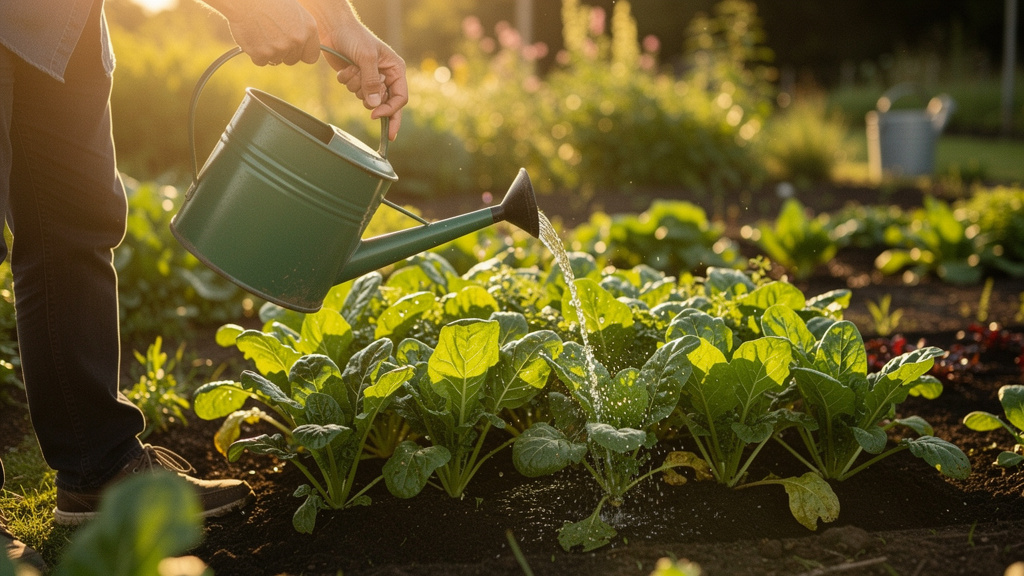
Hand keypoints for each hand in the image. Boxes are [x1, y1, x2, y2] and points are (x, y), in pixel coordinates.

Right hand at [203, 0, 320, 65]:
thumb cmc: (269, 0)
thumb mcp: (293, 11)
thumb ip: (300, 29)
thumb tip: (301, 45)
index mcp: (308, 29)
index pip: (311, 57)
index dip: (301, 54)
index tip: (294, 50)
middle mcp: (296, 41)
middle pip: (292, 60)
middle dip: (283, 53)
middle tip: (271, 36)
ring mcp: (279, 48)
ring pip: (275, 60)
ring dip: (268, 51)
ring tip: (260, 32)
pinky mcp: (261, 53)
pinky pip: (260, 61)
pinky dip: (255, 53)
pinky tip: (252, 37)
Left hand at [298, 0, 407, 139]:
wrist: (334, 28)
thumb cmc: (355, 37)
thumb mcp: (366, 58)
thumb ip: (371, 82)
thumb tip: (375, 105)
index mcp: (395, 70)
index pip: (400, 98)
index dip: (390, 110)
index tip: (375, 115)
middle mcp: (385, 76)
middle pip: (383, 102)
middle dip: (369, 95)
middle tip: (362, 89)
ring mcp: (371, 79)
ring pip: (365, 98)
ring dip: (355, 85)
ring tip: (352, 68)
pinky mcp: (357, 79)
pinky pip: (353, 91)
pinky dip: (347, 81)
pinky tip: (345, 68)